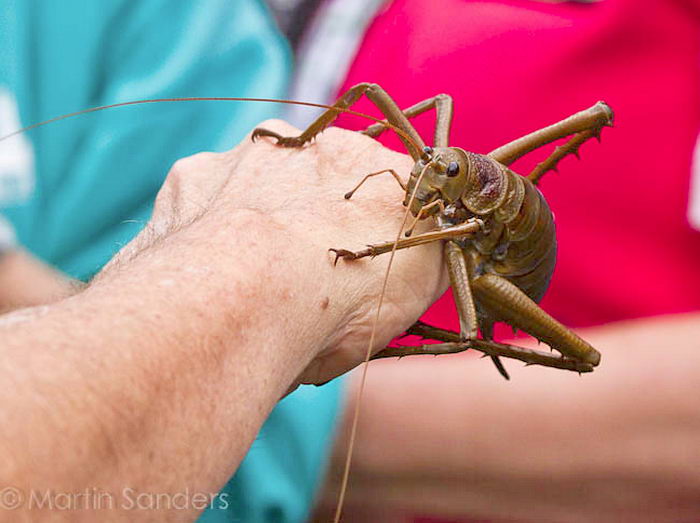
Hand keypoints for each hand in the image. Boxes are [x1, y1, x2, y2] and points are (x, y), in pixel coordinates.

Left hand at [105, 120, 448, 384]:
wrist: (254, 293)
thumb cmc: (350, 289)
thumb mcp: (418, 281)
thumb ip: (426, 254)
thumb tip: (427, 253)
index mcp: (361, 160)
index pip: (368, 182)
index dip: (359, 224)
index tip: (351, 267)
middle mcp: (302, 144)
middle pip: (306, 180)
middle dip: (304, 221)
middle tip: (299, 279)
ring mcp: (241, 157)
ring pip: (251, 188)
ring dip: (252, 227)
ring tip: (249, 286)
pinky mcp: (187, 180)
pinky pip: (200, 205)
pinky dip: (206, 236)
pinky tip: (209, 278)